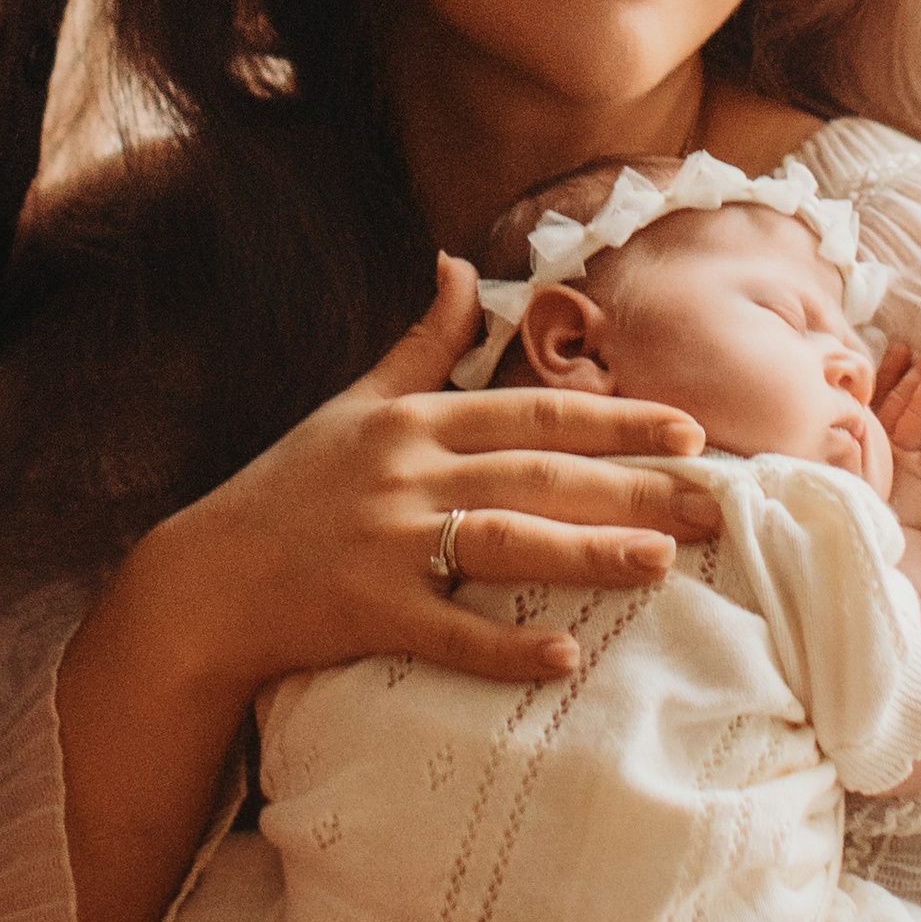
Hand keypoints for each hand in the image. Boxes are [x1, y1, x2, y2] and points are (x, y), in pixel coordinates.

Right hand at [139, 257, 724, 697]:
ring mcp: (387, 543)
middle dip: (633, 486)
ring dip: (588, 552)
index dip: (615, 420)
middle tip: (714, 504)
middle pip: (538, 475)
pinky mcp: (366, 611)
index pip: (533, 413)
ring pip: (505, 541)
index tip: (690, 431)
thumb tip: (457, 265)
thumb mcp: (354, 403)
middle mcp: (407, 474)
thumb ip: (420, 342)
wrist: (206, 578)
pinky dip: (503, 645)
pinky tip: (564, 656)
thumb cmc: (289, 488)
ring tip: (662, 563)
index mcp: (414, 422)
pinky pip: (447, 630)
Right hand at [867, 341, 920, 531]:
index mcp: (871, 437)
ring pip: (920, 415)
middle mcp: (887, 443)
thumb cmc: (873, 501)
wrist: (881, 542)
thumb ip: (853, 435)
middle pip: (905, 399)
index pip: (883, 396)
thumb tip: (855, 402)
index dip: (894, 370)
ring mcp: (905, 459)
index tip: (904, 346)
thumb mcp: (857, 465)